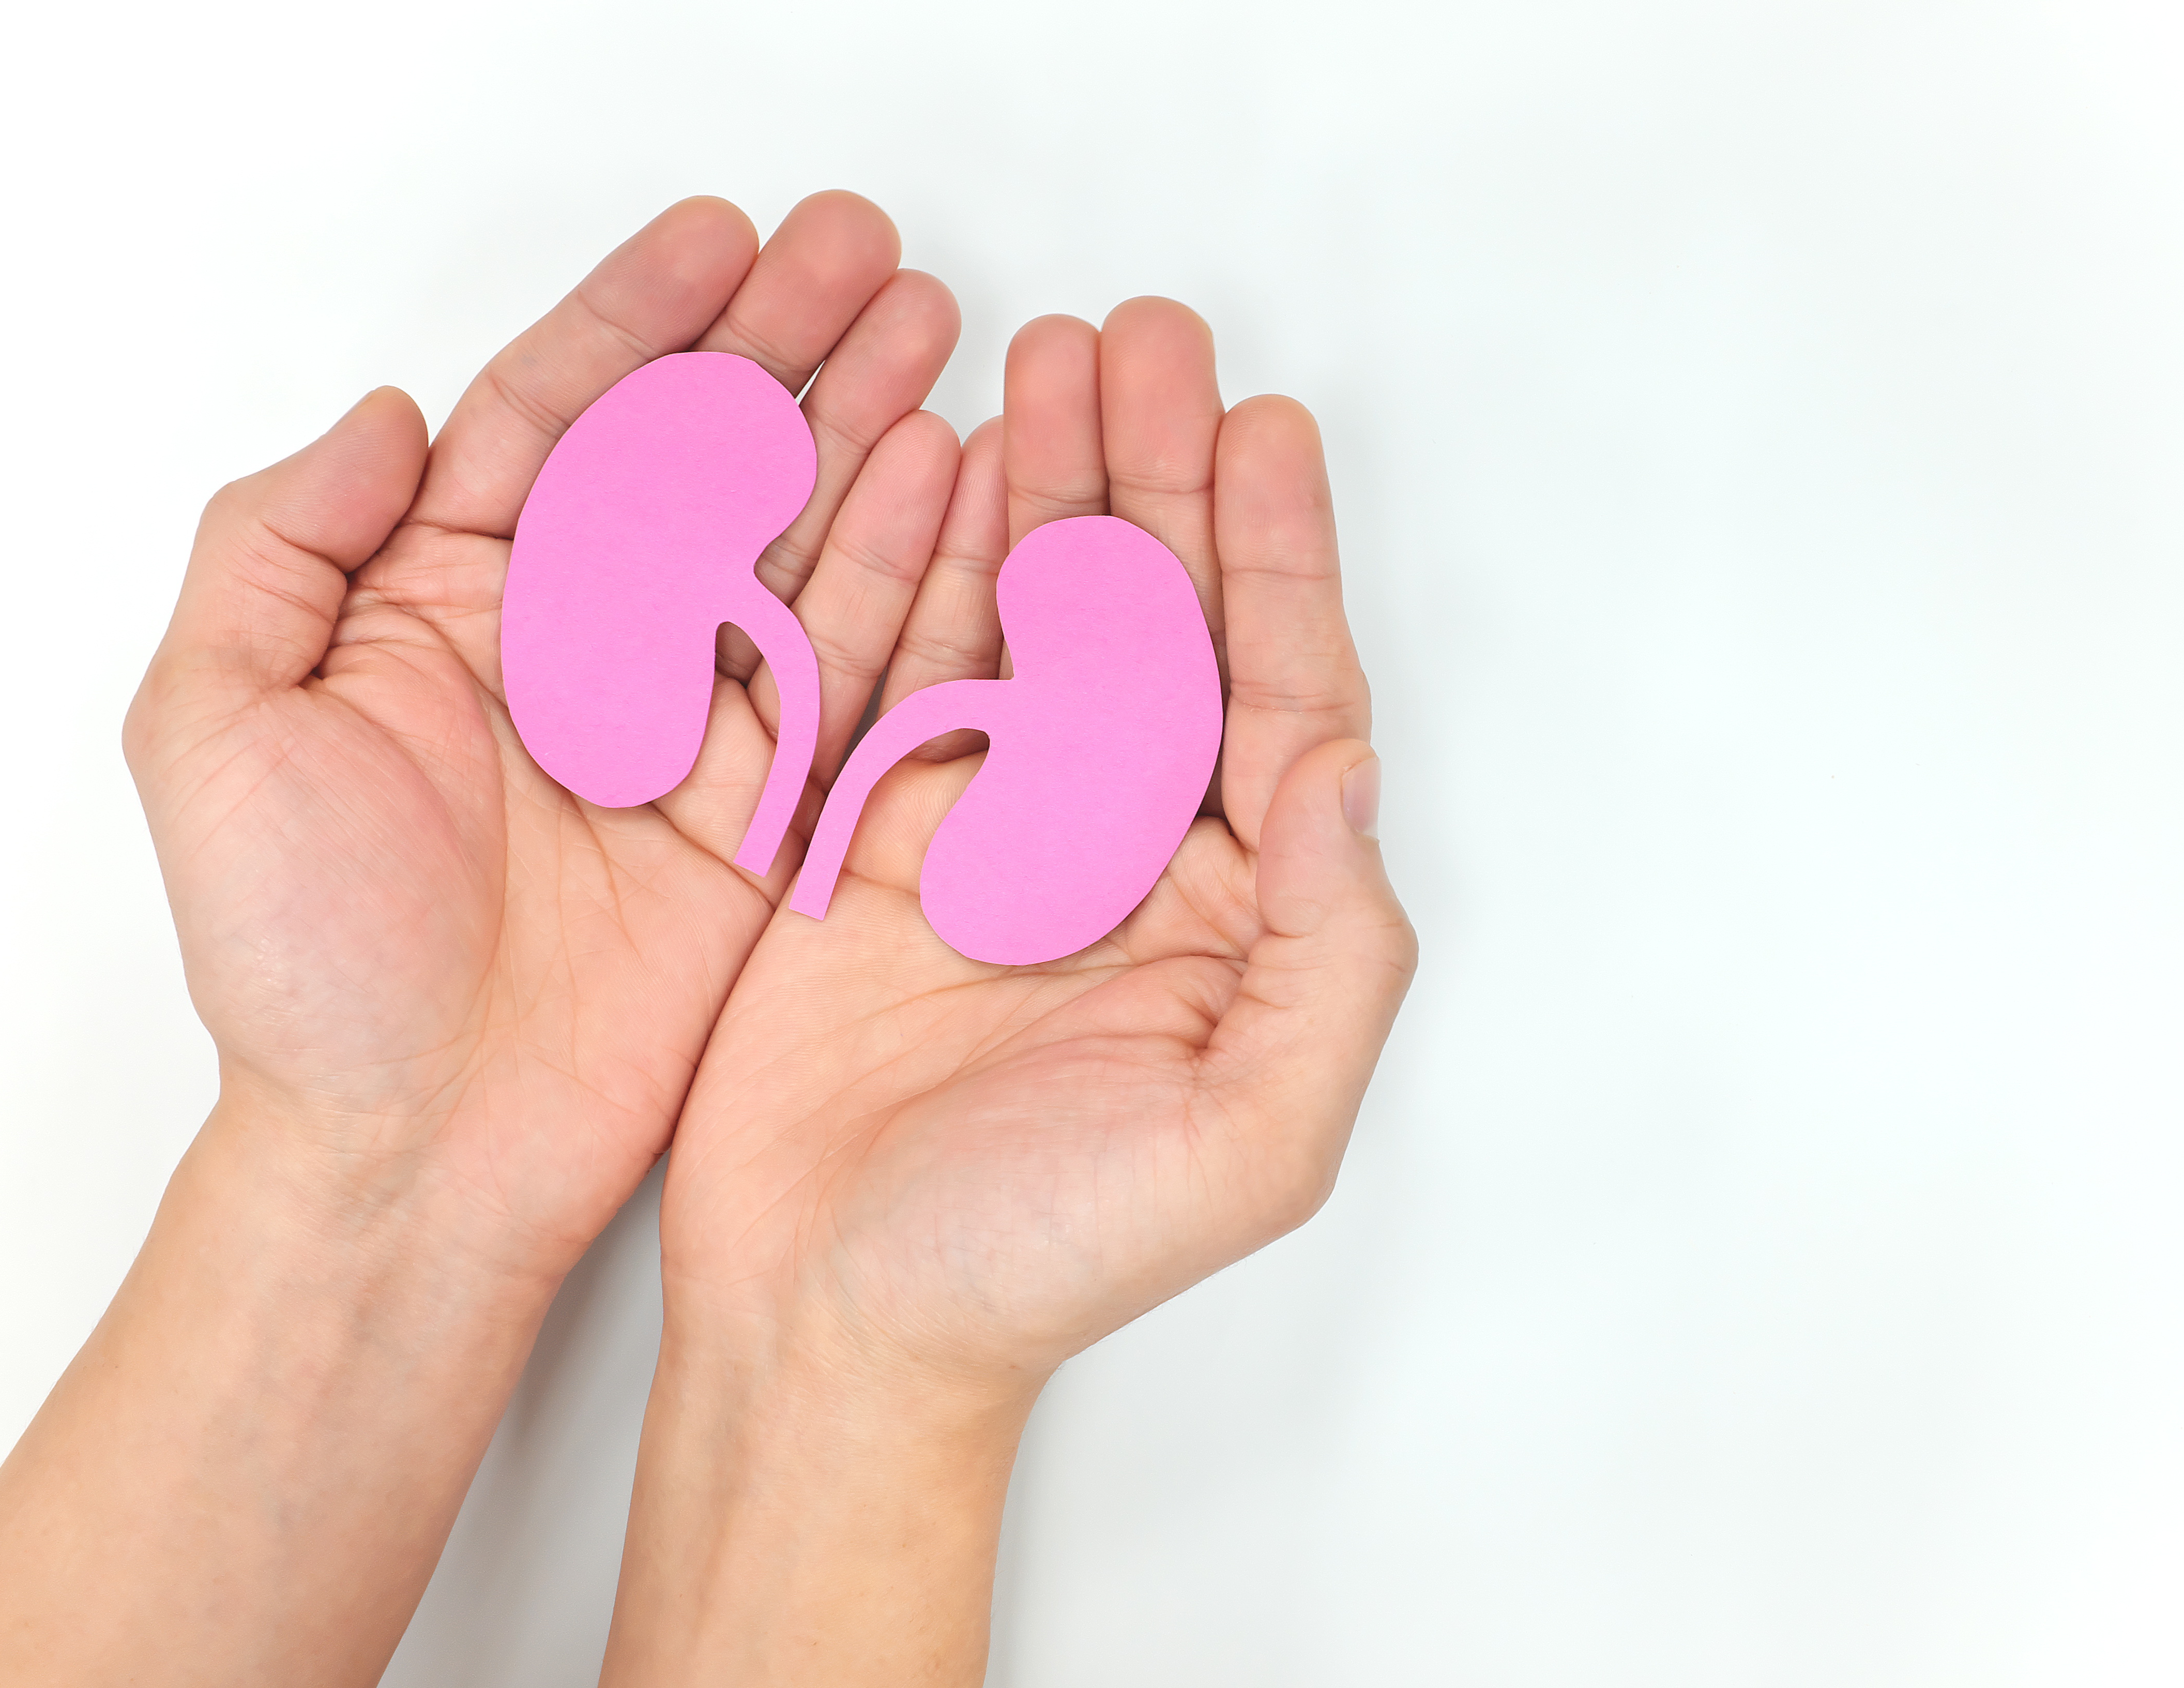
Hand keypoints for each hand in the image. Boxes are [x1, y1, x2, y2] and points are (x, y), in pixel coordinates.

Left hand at [124, 192, 962, 1277]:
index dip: (641, 319)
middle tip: (866, 248)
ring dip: (862, 425)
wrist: (414, 1150)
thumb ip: (277, 548)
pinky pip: (850, 666)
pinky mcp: (767, 805)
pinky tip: (953, 476)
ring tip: (934, 325)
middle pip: (694, 453)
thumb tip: (383, 411)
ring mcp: (681, 721)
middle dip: (781, 343)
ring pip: (787, 536)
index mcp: (440, 602)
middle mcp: (575, 644)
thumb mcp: (214, 729)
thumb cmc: (302, 964)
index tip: (726, 240)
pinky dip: (906, 570)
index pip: (555, 418)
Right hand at [598, 299, 1414, 1683]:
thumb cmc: (1042, 1260)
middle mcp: (1126, 859)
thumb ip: (1335, 954)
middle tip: (1144, 340)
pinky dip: (927, 563)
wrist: (834, 1329)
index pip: (1277, 698)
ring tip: (1052, 356)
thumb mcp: (1248, 1137)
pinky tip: (945, 461)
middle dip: (1158, 483)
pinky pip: (910, 666)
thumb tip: (1349, 770)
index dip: (1273, 558)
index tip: (1263, 425)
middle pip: (1159, 628)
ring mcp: (993, 838)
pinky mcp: (871, 839)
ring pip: (1037, 624)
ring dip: (1052, 492)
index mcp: (1237, 915)